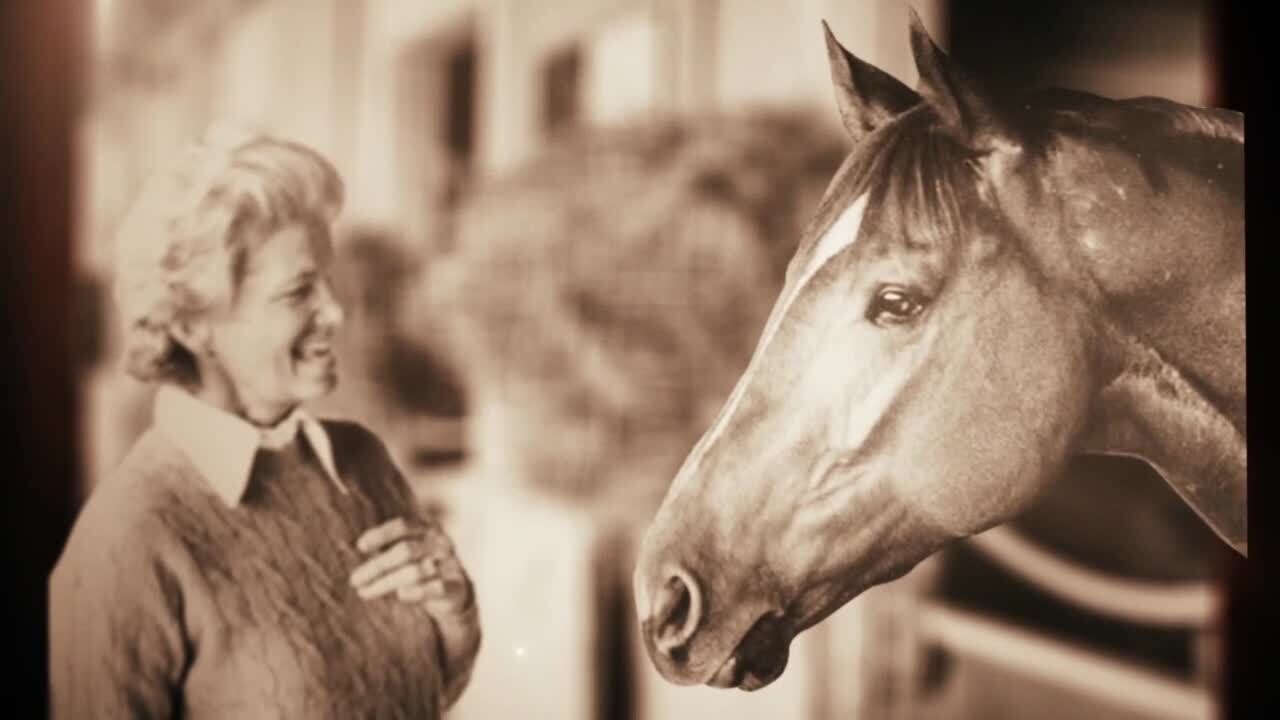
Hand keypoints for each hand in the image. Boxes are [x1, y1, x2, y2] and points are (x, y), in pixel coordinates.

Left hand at [350, 517, 473, 613]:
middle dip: (376, 566)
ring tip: (365, 593)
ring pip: (415, 571)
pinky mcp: (457, 586)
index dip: (381, 534)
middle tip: (354, 580)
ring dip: (386, 583)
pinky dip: (416, 592)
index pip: (403, 526)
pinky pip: (436, 588)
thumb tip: (359, 555)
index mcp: (427, 529)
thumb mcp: (406, 555)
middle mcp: (440, 542)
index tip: (360, 547)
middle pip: (405, 550)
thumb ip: (387, 551)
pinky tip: (400, 596)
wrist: (455, 595)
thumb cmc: (421, 570)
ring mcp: (451, 563)